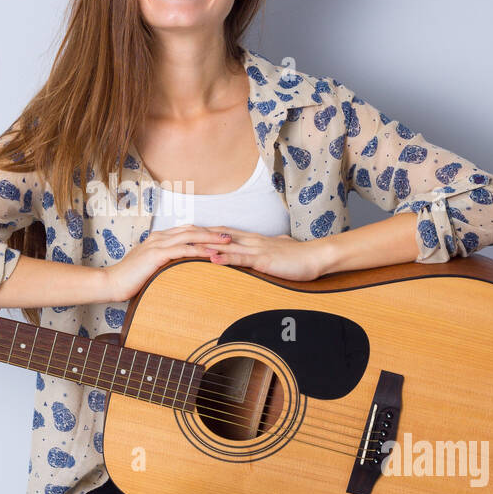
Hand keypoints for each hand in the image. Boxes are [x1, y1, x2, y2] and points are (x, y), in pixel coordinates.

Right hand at [103, 224, 231, 301]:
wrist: (111, 282)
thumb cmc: (130, 279)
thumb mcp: (150, 267)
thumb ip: (164, 263)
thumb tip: (178, 267)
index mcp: (159, 239)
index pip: (187, 231)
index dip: (206, 232)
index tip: (222, 237)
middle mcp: (160, 237)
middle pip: (192, 229)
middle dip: (213, 232)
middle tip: (232, 235)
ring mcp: (157, 244)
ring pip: (190, 236)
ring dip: (211, 238)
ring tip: (228, 242)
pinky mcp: (156, 254)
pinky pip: (183, 250)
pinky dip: (199, 250)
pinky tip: (212, 253)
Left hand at [198, 226, 329, 281]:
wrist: (316, 257)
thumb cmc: (298, 256)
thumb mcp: (277, 251)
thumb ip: (266, 250)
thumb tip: (262, 252)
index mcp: (252, 239)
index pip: (223, 233)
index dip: (203, 232)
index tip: (185, 233)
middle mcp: (251, 241)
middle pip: (218, 236)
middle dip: (196, 236)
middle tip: (176, 236)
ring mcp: (256, 249)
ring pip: (226, 246)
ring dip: (205, 247)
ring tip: (186, 248)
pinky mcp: (263, 260)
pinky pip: (241, 259)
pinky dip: (225, 259)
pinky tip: (212, 259)